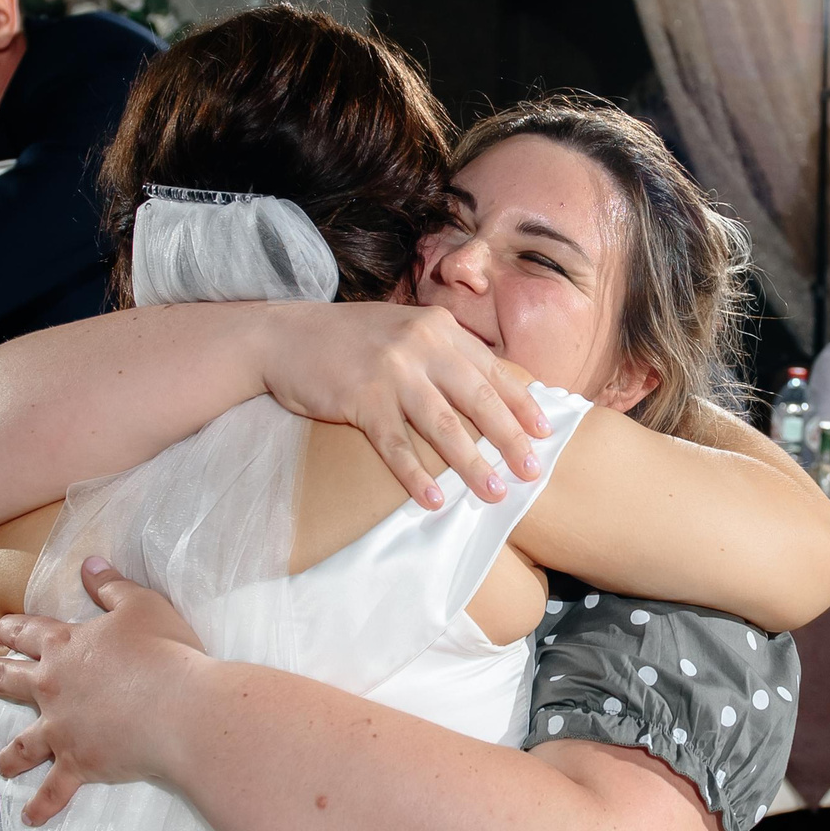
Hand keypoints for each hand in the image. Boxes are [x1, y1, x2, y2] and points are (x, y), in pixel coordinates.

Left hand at [0, 559, 208, 824]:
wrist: (180, 708)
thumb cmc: (165, 651)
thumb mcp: (141, 605)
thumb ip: (111, 585)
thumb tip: (88, 563)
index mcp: (66, 646)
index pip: (29, 632)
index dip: (12, 628)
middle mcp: (53, 687)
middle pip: (10, 680)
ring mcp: (62, 729)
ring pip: (23, 742)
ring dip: (8, 755)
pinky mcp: (78, 763)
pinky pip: (54, 790)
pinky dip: (42, 806)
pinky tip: (30, 819)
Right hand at [261, 304, 549, 508]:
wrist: (285, 336)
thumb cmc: (350, 340)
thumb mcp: (404, 330)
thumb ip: (443, 352)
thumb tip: (487, 391)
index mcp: (439, 329)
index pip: (492, 370)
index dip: (521, 404)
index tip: (544, 433)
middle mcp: (421, 345)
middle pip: (478, 400)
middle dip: (509, 439)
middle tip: (532, 471)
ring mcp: (392, 372)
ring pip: (443, 426)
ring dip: (472, 464)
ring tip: (493, 493)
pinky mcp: (361, 399)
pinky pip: (396, 445)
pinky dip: (415, 476)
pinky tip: (432, 501)